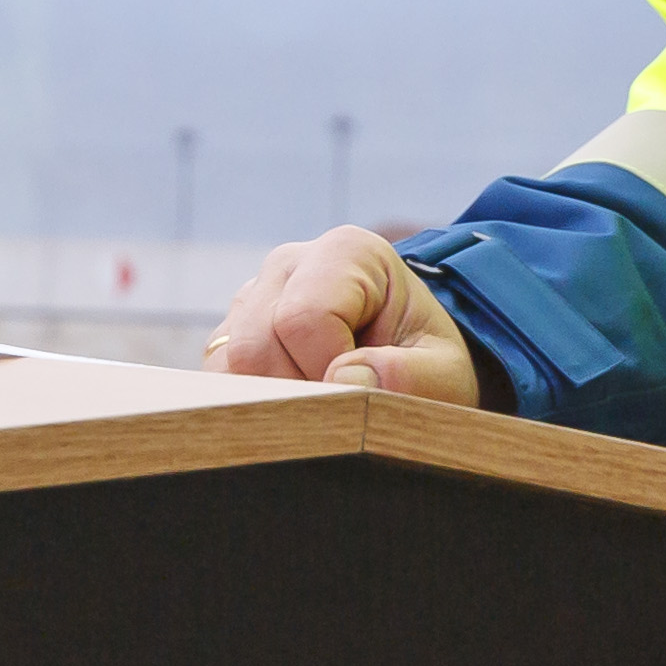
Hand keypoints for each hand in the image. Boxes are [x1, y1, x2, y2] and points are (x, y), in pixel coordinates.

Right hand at [203, 226, 496, 405]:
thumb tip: (342, 382)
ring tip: (325, 408)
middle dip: (298, 392)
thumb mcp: (446, 374)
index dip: (329, 373)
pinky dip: (253, 406)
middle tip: (343, 413)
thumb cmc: (429, 364)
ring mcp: (252, 297)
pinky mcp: (230, 333)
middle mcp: (289, 264)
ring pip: (229, 364)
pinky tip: (298, 408)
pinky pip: (219, 380)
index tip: (364, 396)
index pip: (304, 319)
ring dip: (274, 403)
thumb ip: (409, 378)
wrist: (413, 363)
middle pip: (256, 344)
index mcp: (346, 252)